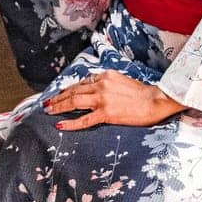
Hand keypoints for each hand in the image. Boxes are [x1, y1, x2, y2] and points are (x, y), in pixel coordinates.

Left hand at [44, 70, 182, 129]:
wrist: (155, 101)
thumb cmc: (141, 93)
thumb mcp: (121, 80)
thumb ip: (106, 83)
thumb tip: (93, 88)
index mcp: (105, 75)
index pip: (81, 82)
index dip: (69, 89)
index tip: (60, 94)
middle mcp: (101, 85)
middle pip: (74, 90)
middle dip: (58, 97)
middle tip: (47, 103)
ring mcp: (103, 99)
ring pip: (74, 101)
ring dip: (59, 106)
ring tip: (48, 111)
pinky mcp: (106, 113)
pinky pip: (84, 119)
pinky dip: (71, 122)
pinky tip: (61, 125)